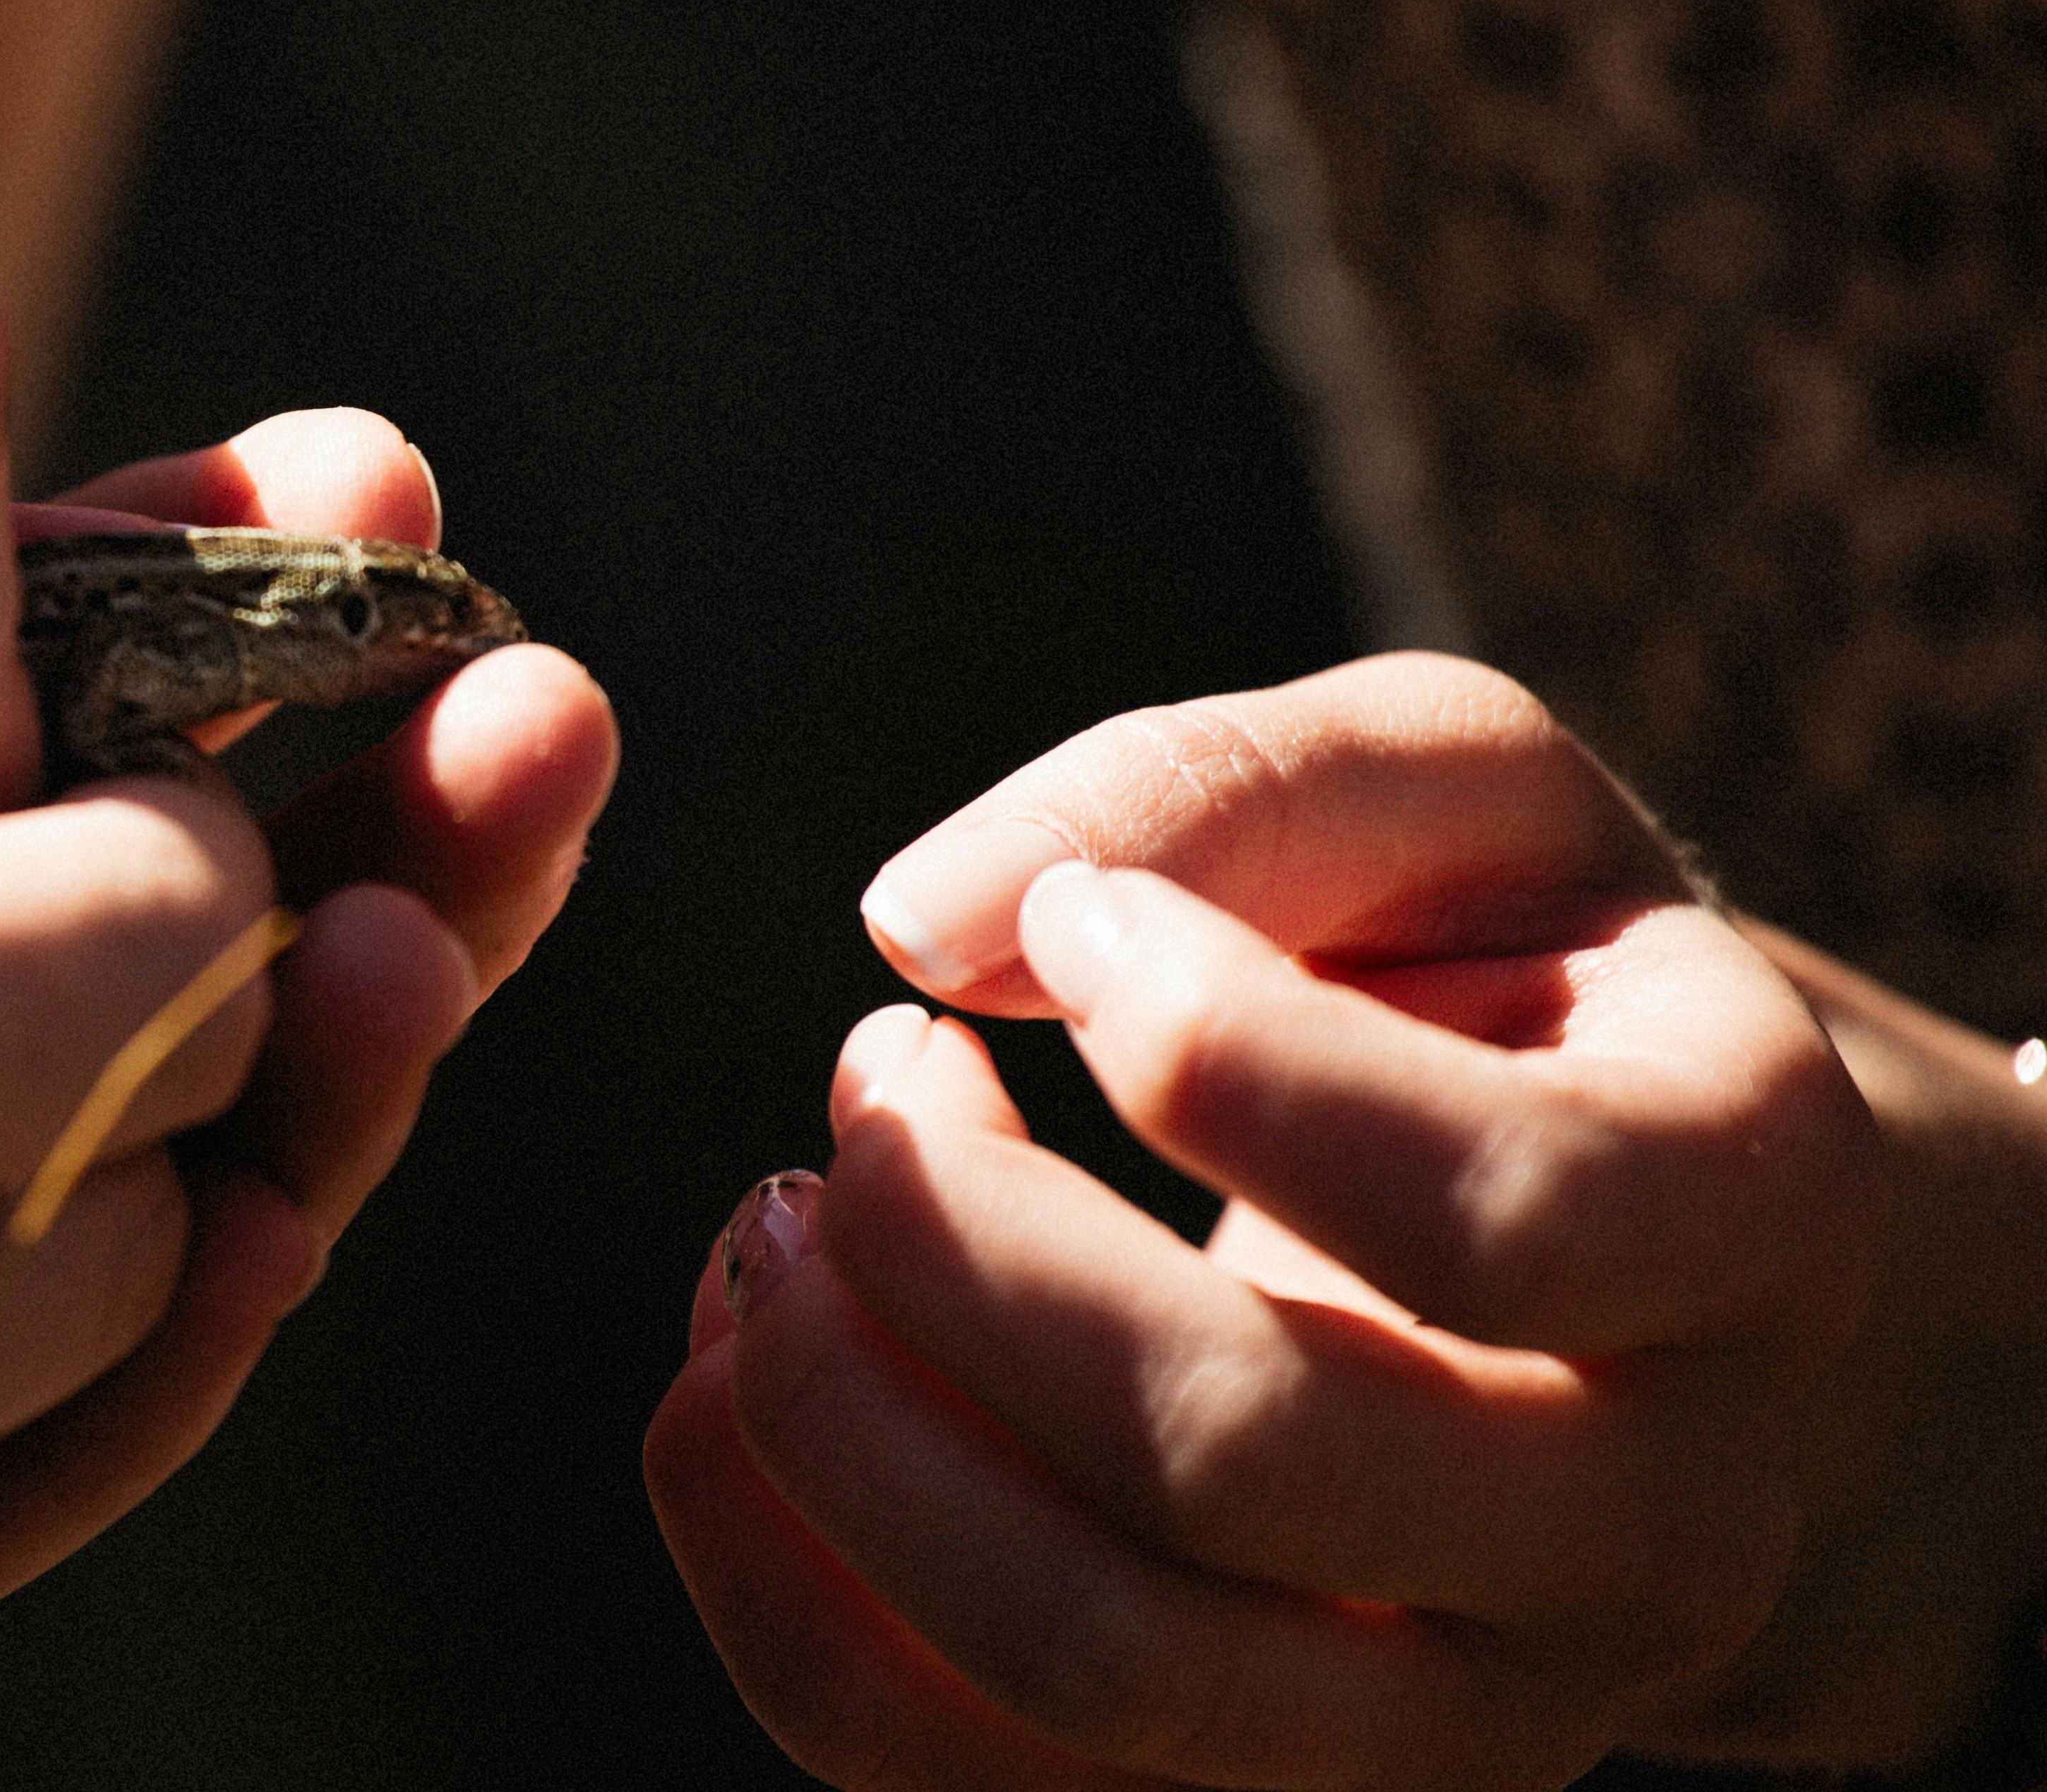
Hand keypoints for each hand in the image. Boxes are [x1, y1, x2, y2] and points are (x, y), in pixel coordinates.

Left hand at [644, 653, 1891, 1790]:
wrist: (1610, 1256)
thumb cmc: (1505, 972)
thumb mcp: (1442, 791)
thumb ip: (1214, 795)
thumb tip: (928, 923)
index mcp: (1750, 1223)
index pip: (1490, 1206)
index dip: (1211, 1050)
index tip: (1079, 933)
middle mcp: (1657, 1525)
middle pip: (1245, 1449)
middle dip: (956, 1238)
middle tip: (867, 1076)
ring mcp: (1469, 1716)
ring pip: (1100, 1664)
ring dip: (842, 1420)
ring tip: (780, 1225)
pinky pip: (966, 1779)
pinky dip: (778, 1575)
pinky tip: (735, 1381)